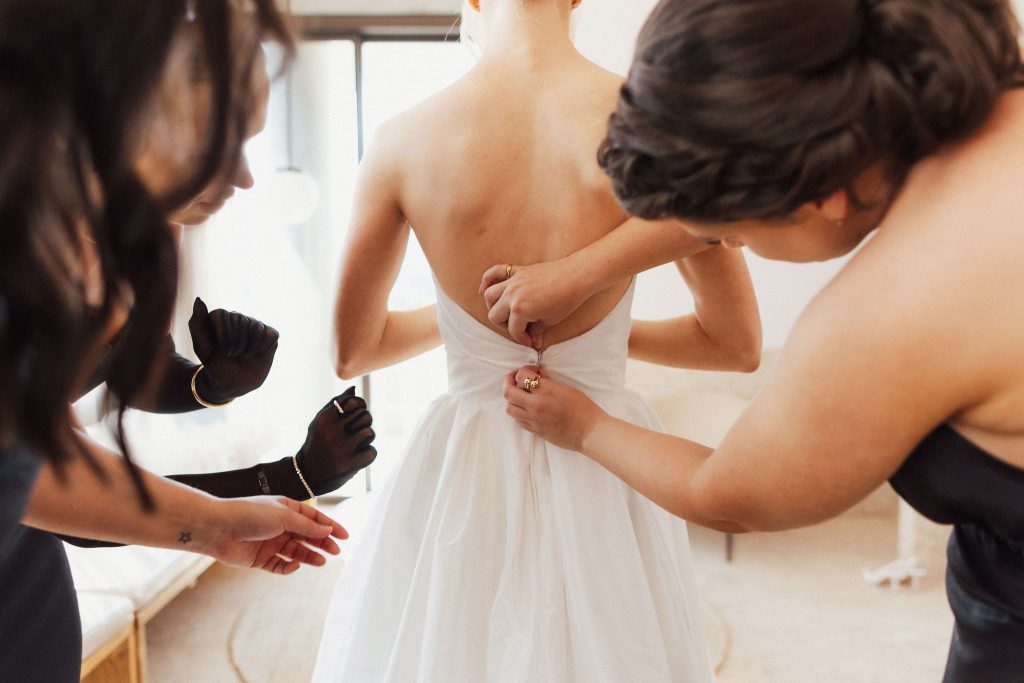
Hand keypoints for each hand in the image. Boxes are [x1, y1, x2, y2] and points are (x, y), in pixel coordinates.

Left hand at [189, 297, 278, 401]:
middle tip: (232, 355)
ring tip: (244, 356)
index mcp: (220, 317)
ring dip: (248, 348)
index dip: (224, 335)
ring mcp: (256, 325)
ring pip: (256, 328)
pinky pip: (270, 335)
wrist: (233, 383)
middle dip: (236, 343)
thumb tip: (199, 299)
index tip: (221, 350)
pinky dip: (263, 348)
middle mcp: (238, 318)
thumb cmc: (215, 364)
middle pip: (241, 320)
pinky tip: (258, 354)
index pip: (223, 315)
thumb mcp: (201, 347)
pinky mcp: (271, 334)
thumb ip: (197, 323)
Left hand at [205, 496, 347, 573]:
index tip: (345, 537)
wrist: (218, 528)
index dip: (330, 527)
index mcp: (287, 509)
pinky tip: (295, 566)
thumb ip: (307, 526)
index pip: (314, 519)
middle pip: (307, 536)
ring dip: (309, 556)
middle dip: (323, 543)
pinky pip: (280, 565)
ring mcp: (271, 543)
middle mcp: (280, 526)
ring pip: (296, 552)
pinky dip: (289, 567)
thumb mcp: (284, 516)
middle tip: (336, 551)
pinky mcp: (260, 559)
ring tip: (322, 561)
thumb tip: (327, 531)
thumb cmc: (250, 514)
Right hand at [296, 387, 376, 495]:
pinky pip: (372, 452)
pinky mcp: (350, 465)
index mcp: (324, 419)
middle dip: (364, 421)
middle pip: (365, 415)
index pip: (354, 401)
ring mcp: (341, 449)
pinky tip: (357, 456)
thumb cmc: (317, 443)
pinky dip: (367, 454)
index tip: (357, 412)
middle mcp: (332, 432)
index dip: (360, 404)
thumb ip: (336, 404)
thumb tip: (353, 389)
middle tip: (356, 430)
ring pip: (370, 432)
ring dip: (366, 438)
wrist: (306, 474)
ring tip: (356, 443)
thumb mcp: (320, 422)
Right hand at [480, 259, 587, 346]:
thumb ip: (536, 331)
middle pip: (495, 315)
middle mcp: (511, 295)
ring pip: (490, 296)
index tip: (530, 342)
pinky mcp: (517, 271)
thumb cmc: (567, 299)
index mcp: (519, 309)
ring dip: (494, 306)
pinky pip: (494, 272)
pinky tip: (483, 289)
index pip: (513, 330)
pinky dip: (486, 280)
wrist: (577, 276)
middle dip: (506, 326)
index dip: (522, 339)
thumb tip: (533, 340)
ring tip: (505, 313)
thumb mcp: (551, 320)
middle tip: (520, 329)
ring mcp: (512, 281)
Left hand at [502, 365, 604, 451]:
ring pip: (510, 408)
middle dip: (509, 382)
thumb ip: (549, 382)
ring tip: (522, 396)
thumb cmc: (583, 408)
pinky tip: (527, 409)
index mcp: (545, 391)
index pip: (521, 375)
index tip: (532, 371)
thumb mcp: (567, 388)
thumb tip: (538, 375)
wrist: (590, 432)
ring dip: (513, 399)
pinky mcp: (536, 431)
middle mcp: (535, 405)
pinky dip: (518, 412)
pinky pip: (518, 420)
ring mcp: (534, 420)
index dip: (523, 370)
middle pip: (508, 392)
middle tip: (516, 379)